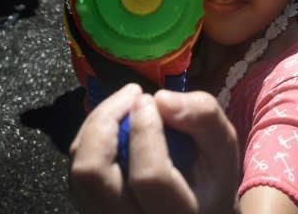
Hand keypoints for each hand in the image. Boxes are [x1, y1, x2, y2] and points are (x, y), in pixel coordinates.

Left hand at [68, 85, 239, 213]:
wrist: (196, 213)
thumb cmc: (209, 180)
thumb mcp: (222, 148)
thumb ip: (203, 117)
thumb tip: (162, 99)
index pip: (149, 176)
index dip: (145, 131)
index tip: (150, 100)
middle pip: (93, 174)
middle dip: (105, 122)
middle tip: (131, 95)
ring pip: (78, 171)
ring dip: (95, 126)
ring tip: (124, 105)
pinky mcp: (89, 210)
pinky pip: (75, 172)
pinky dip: (89, 139)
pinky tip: (114, 125)